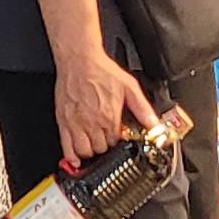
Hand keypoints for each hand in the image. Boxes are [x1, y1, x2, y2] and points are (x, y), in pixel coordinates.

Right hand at [54, 47, 158, 167]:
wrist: (79, 60)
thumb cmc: (101, 70)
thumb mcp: (130, 87)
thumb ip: (143, 108)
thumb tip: (155, 125)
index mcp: (109, 117)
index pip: (116, 142)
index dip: (118, 140)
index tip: (117, 135)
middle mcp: (92, 123)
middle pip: (101, 149)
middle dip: (106, 146)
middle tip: (106, 138)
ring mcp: (76, 124)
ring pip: (85, 151)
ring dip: (91, 151)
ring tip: (95, 144)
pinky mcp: (63, 121)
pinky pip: (67, 146)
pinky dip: (71, 156)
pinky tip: (75, 158)